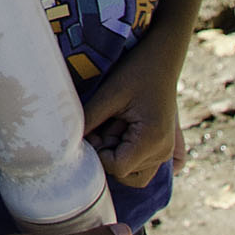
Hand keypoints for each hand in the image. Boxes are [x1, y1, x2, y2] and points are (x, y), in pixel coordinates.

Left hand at [80, 50, 181, 188]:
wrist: (162, 59)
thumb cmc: (136, 72)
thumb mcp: (109, 94)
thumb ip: (89, 119)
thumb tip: (68, 142)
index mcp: (152, 140)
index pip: (117, 168)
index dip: (100, 154)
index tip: (96, 130)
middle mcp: (162, 151)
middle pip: (126, 176)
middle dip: (109, 156)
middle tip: (105, 127)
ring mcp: (166, 151)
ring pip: (135, 175)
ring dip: (119, 156)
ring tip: (115, 127)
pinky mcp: (163, 147)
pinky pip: (146, 168)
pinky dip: (131, 158)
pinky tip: (123, 136)